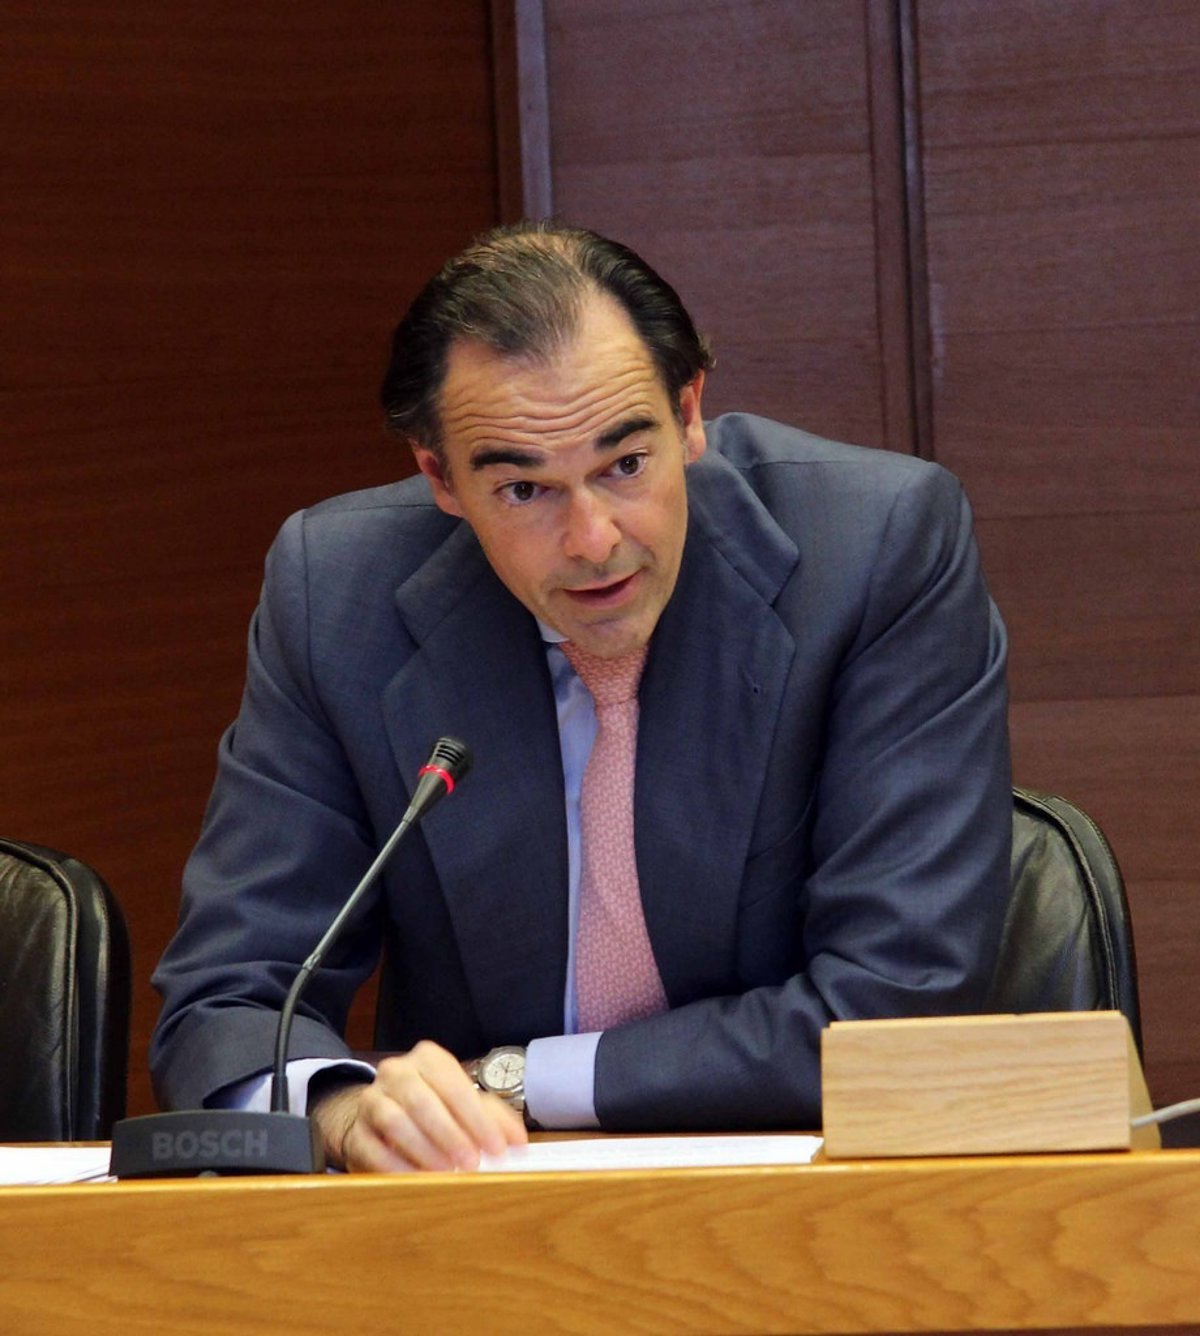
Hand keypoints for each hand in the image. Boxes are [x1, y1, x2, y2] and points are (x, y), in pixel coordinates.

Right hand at [310, 1040, 527, 1171]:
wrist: (381, 1112)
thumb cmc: (433, 1105)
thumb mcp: (466, 1104)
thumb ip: (494, 1119)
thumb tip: (519, 1142)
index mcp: (428, 1059)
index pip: (453, 1084)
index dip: (476, 1118)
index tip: (496, 1148)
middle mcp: (397, 1072)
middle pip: (422, 1101)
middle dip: (450, 1135)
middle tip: (471, 1163)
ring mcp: (372, 1100)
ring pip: (394, 1121)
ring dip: (423, 1150)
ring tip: (445, 1172)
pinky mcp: (356, 1131)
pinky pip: (372, 1148)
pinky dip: (395, 1166)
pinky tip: (416, 1179)